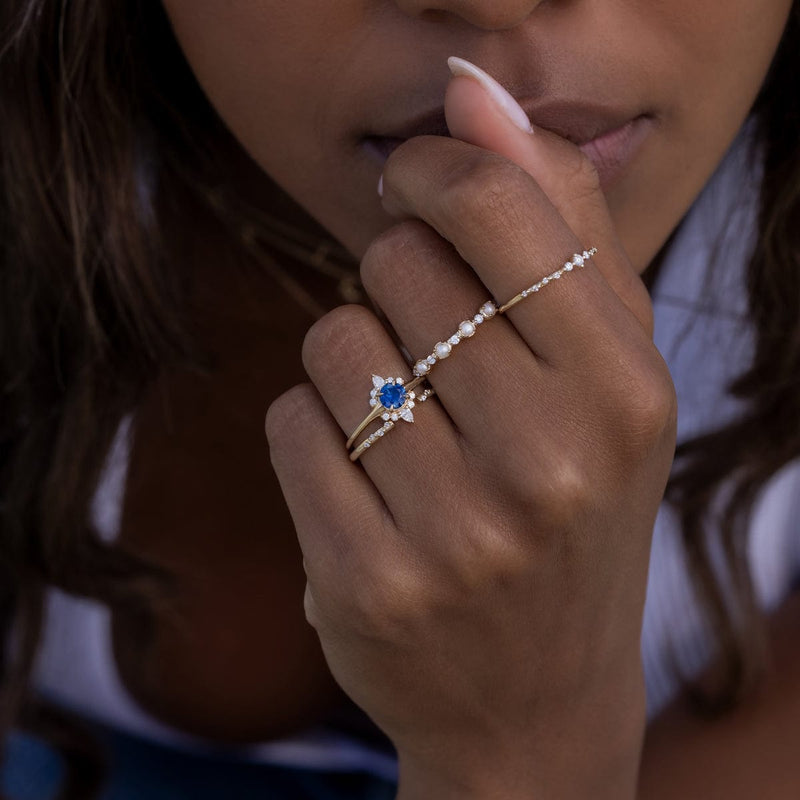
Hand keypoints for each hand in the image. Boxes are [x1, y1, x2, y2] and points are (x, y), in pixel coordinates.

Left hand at [266, 64, 676, 799]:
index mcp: (624, 391)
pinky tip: (367, 486)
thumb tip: (476, 92)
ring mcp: (456, 532)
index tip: (413, 187)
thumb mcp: (603, 372)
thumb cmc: (569, 510)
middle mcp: (551, 461)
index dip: (432, 173)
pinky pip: (290, 425)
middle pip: (396, 267)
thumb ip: (553, 221)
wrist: (533, 697)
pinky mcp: (367, 582)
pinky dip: (313, 434)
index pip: (493, 208)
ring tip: (408, 428)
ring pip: (331, 341)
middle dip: (396, 287)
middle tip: (436, 354)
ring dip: (351, 363)